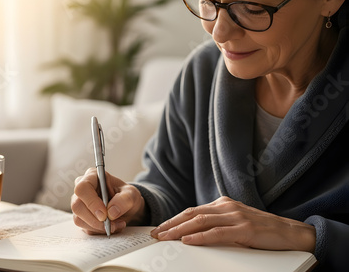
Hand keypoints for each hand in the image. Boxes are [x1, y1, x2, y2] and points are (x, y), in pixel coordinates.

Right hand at [71, 168, 145, 234]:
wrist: (127, 208)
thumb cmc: (126, 196)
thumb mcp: (132, 194)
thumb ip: (124, 200)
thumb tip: (111, 212)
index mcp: (92, 177)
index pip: (83, 188)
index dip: (91, 202)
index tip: (104, 215)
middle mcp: (82, 190)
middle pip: (77, 206)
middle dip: (95, 219)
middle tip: (111, 224)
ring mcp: (80, 204)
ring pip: (79, 219)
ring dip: (99, 227)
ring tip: (116, 225)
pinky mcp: (81, 217)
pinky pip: (85, 228)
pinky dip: (99, 231)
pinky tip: (112, 226)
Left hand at [150, 196, 315, 252]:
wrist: (291, 233)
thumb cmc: (262, 230)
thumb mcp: (235, 224)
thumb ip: (217, 225)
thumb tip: (192, 235)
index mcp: (223, 204)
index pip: (192, 211)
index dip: (174, 220)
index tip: (160, 229)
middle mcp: (227, 207)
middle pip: (192, 214)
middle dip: (171, 225)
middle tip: (156, 234)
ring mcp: (236, 216)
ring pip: (200, 222)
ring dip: (180, 231)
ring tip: (165, 237)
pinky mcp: (245, 229)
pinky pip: (218, 233)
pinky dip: (200, 237)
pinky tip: (188, 241)